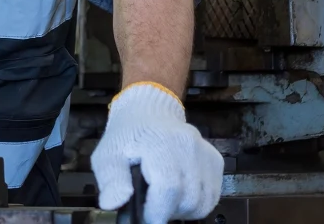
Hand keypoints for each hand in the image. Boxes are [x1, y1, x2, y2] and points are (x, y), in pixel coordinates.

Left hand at [91, 82, 222, 223]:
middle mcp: (188, 146)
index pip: (169, 188)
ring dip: (184, 209)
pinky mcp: (215, 160)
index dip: (158, 211)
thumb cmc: (126, 136)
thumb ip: (111, 179)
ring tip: (165, 200)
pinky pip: (213, 195)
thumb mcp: (107, 155)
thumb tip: (112, 203)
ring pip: (203, 202)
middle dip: (169, 211)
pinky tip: (180, 195)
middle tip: (153, 205)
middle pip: (188, 199)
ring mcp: (205, 153)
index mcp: (160, 143)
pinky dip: (197, 203)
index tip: (147, 217)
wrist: (148, 111)